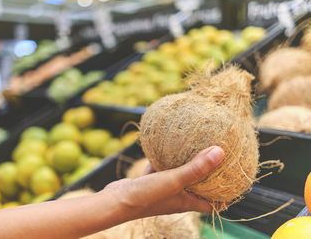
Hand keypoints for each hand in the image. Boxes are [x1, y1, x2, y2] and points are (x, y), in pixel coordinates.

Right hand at [103, 146, 224, 219]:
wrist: (115, 202)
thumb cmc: (146, 197)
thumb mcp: (174, 180)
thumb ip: (196, 168)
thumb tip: (220, 152)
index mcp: (187, 202)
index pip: (213, 204)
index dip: (226, 195)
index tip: (235, 179)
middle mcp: (177, 197)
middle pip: (198, 188)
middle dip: (208, 174)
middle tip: (217, 156)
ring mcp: (163, 190)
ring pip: (179, 176)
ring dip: (187, 164)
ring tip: (195, 147)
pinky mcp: (149, 182)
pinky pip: (161, 168)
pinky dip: (164, 159)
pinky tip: (165, 145)